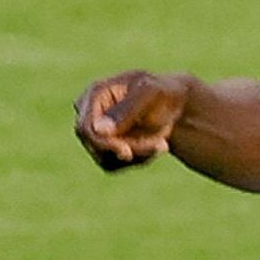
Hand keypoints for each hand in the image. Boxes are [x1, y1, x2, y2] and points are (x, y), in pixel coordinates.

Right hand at [75, 71, 189, 170]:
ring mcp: (95, 132)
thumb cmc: (162, 93)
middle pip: (95, 145)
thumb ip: (125, 110)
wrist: (173, 104)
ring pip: (105, 159)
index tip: (128, 152)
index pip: (85, 126)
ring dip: (137, 155)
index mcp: (94, 93)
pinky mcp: (104, 149)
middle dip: (129, 149)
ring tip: (162, 142)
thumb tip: (98, 129)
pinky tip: (155, 145)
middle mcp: (89, 113)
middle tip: (161, 146)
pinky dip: (138, 159)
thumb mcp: (150, 94)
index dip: (103, 143)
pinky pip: (115, 166)